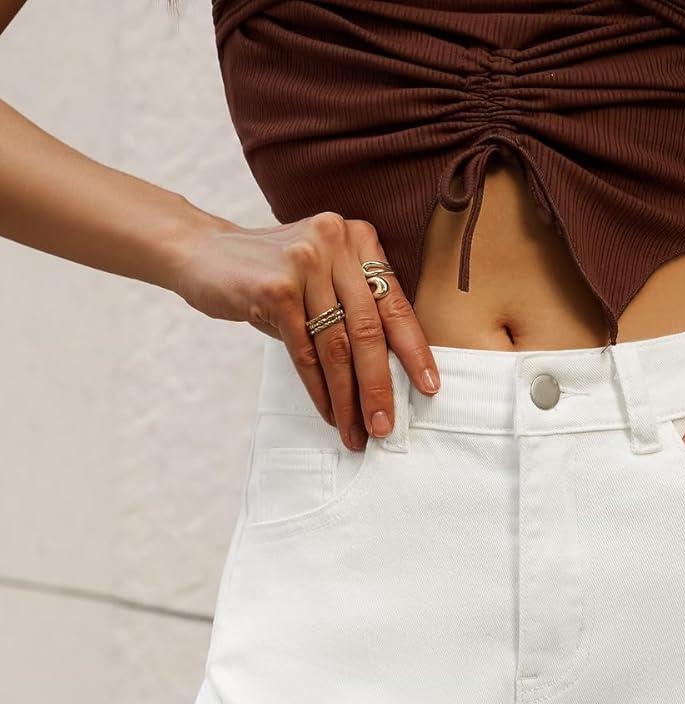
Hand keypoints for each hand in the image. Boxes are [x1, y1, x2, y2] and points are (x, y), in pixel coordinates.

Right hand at [169, 211, 439, 450]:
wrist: (203, 254)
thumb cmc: (272, 277)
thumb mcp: (321, 279)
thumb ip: (355, 309)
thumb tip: (392, 375)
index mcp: (357, 238)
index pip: (394, 303)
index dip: (414, 350)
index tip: (430, 388)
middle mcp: (335, 241)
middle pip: (368, 330)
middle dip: (379, 386)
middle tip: (386, 427)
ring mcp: (304, 261)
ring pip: (337, 346)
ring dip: (349, 398)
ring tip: (357, 432)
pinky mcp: (275, 287)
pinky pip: (305, 353)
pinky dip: (319, 390)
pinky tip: (329, 414)